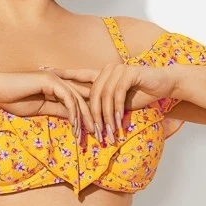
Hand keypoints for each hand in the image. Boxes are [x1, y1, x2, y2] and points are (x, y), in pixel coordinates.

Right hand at [0, 70, 94, 137]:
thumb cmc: (14, 99)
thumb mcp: (42, 109)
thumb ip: (58, 110)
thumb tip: (73, 119)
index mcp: (58, 85)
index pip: (80, 98)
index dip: (89, 114)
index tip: (95, 132)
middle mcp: (60, 79)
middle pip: (84, 97)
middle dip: (94, 116)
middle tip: (100, 134)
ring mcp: (56, 78)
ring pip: (78, 98)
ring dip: (85, 117)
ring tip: (90, 133)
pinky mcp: (50, 80)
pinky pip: (68, 98)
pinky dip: (73, 112)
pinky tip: (75, 126)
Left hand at [45, 61, 179, 143]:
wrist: (164, 84)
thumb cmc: (141, 95)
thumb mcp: (117, 104)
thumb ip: (103, 108)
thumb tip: (88, 121)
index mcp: (101, 74)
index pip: (76, 74)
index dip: (60, 72)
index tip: (42, 69)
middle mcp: (106, 69)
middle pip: (90, 94)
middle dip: (91, 117)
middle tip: (93, 136)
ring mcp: (118, 69)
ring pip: (103, 96)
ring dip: (106, 119)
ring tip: (108, 135)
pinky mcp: (129, 72)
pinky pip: (117, 94)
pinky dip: (116, 110)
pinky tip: (118, 122)